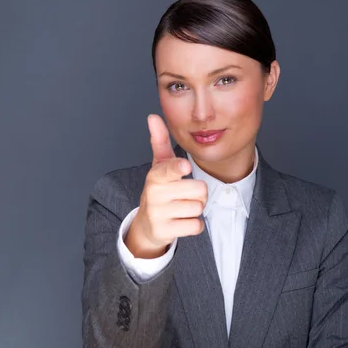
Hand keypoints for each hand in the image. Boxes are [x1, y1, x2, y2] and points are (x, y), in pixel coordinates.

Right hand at [126, 114, 207, 257]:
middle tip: (186, 195)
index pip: (170, 169)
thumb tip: (153, 116)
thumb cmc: (159, 190)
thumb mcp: (159, 166)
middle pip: (200, 190)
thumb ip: (159, 141)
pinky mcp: (165, 231)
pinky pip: (196, 226)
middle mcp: (155, 194)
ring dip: (196, 209)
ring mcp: (158, 214)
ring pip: (199, 208)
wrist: (147, 224)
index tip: (185, 167)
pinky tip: (182, 221)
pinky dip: (194, 225)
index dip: (179, 168)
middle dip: (200, 194)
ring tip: (182, 208)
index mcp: (156, 175)